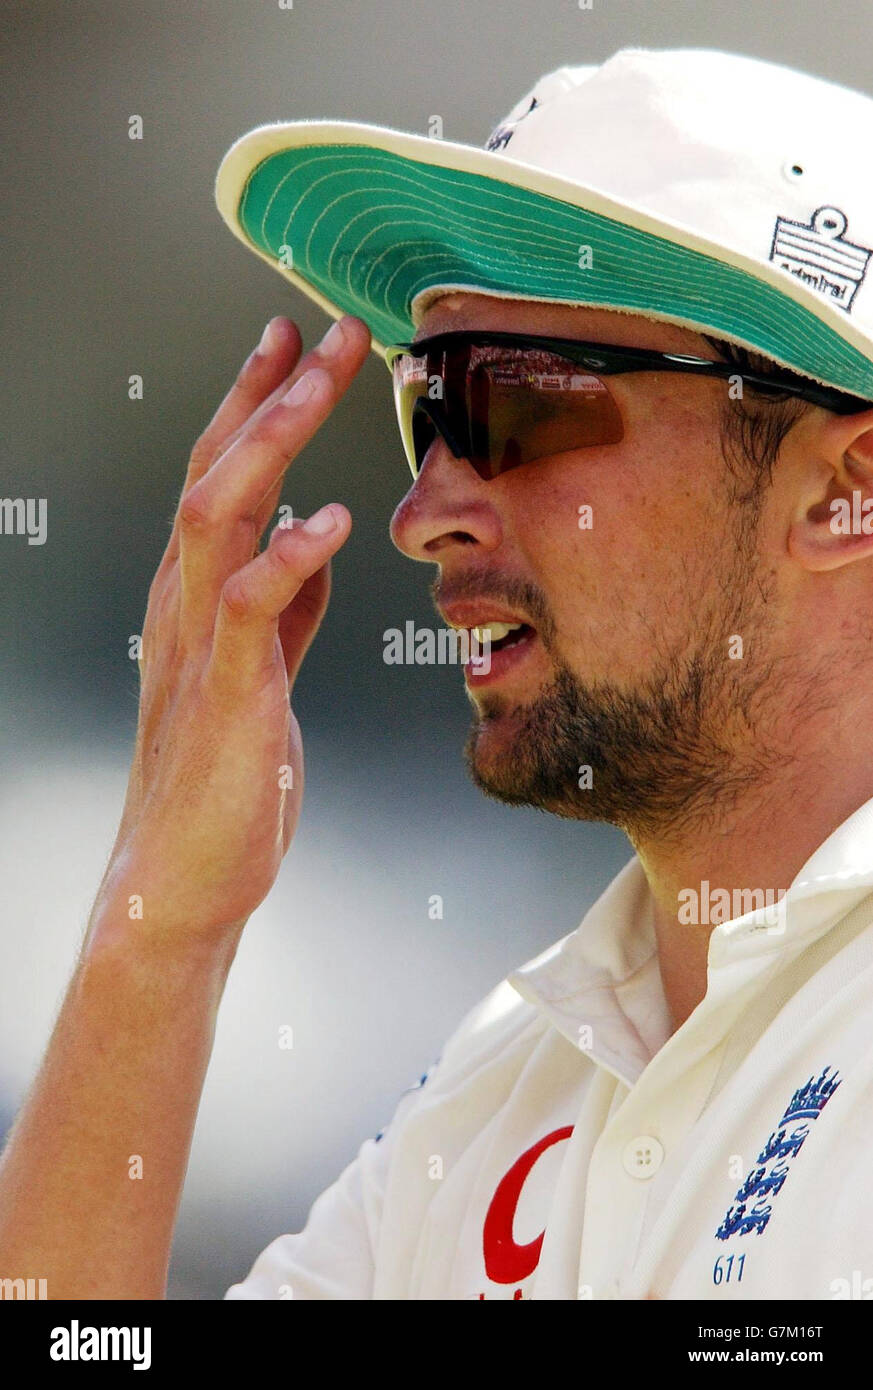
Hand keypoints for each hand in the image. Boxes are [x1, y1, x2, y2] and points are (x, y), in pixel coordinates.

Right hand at [91, 314, 370, 942]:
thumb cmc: (226, 775)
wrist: (183, 877)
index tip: (294, 344)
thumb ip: (285, 606)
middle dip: (266, 395)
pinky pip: (248, 609)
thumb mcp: (264, 671)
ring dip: (267, 442)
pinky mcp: (226, 696)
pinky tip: (328, 519)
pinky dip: (285, 557)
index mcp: (196, 598)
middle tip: (321, 329)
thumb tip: (310, 542)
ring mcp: (197, 647)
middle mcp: (185, 606)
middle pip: (213, 473)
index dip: (254, 406)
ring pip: (216, 516)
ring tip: (317, 382)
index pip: (218, 478)